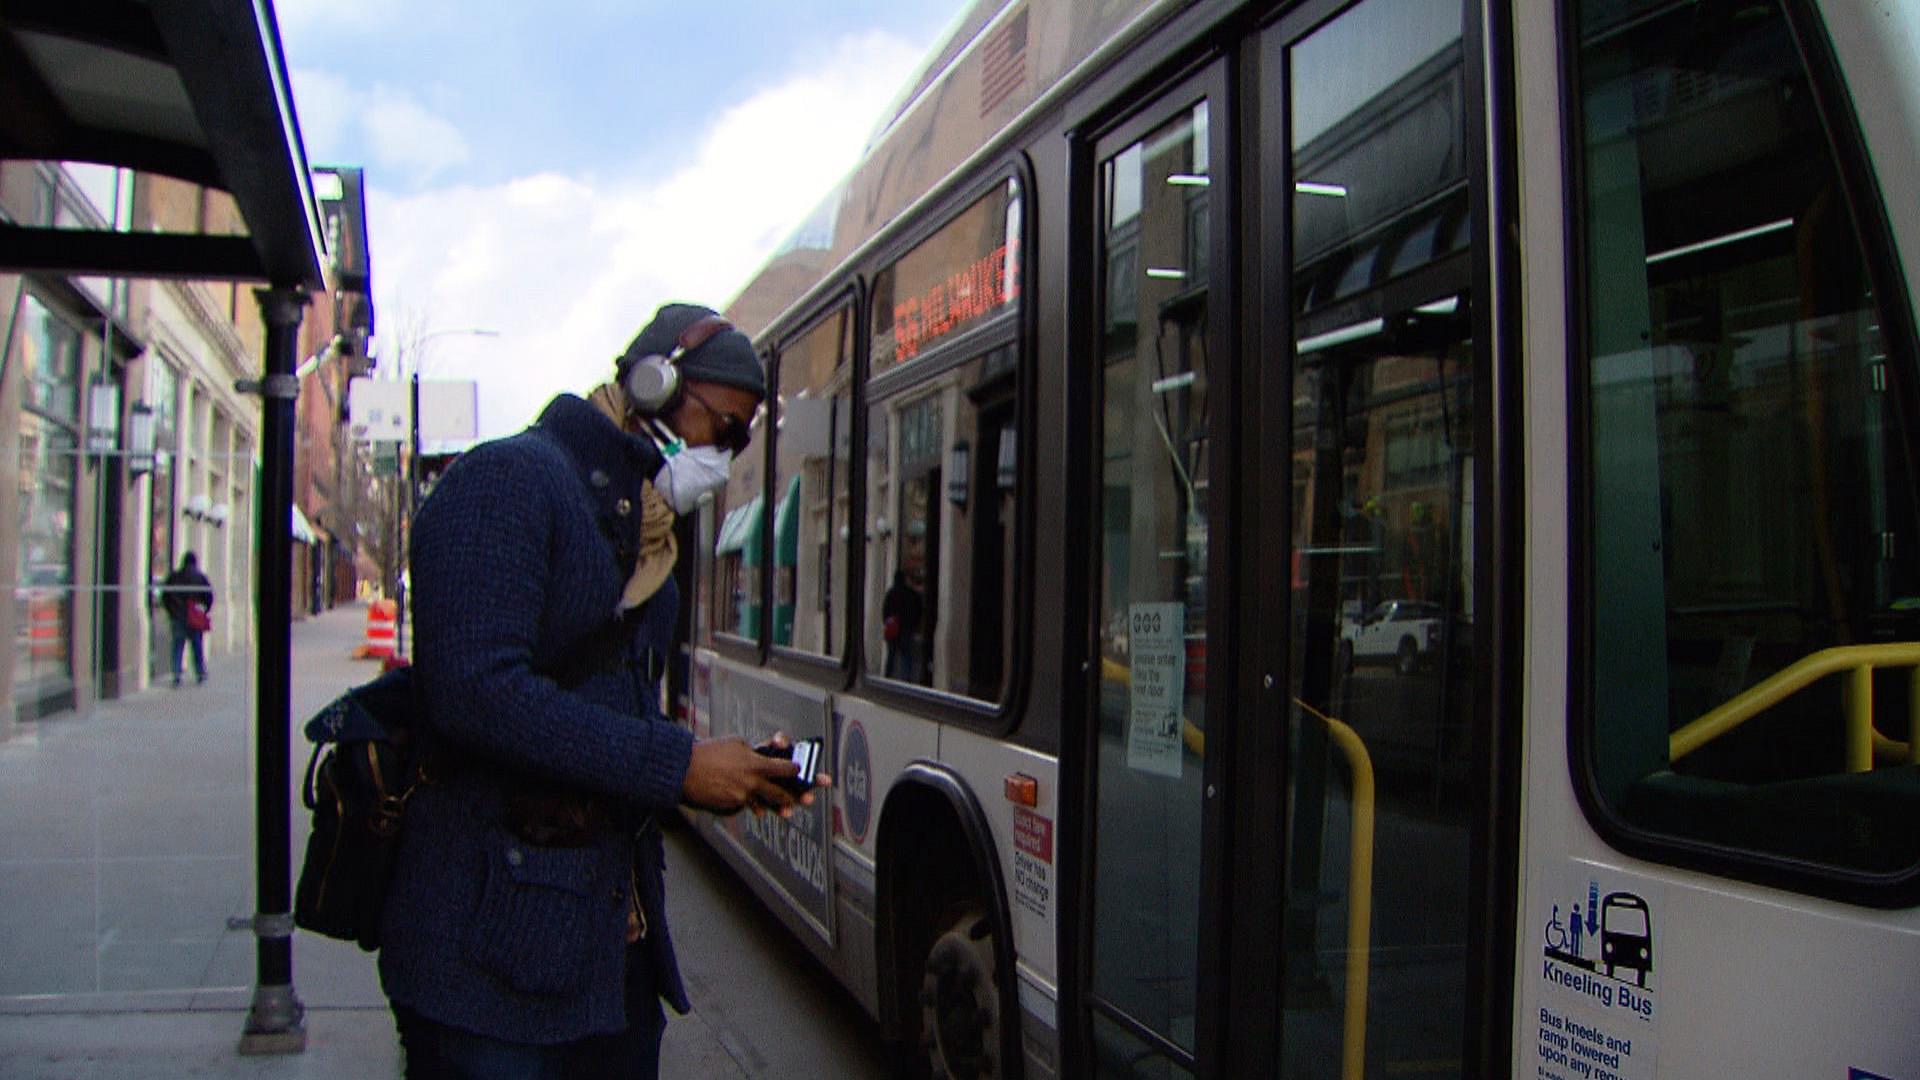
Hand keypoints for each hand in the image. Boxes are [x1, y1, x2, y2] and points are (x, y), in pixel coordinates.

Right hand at [682, 736, 825, 817]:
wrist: (684, 770)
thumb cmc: (709, 752)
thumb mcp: (736, 743)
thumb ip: (754, 751)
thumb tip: (764, 754)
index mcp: (755, 764)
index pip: (784, 769)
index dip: (795, 770)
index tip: (800, 770)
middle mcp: (751, 783)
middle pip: (780, 793)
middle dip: (794, 796)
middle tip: (806, 798)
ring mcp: (741, 797)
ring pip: (764, 803)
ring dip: (776, 807)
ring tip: (787, 811)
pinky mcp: (730, 806)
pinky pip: (745, 806)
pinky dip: (750, 804)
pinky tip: (757, 807)